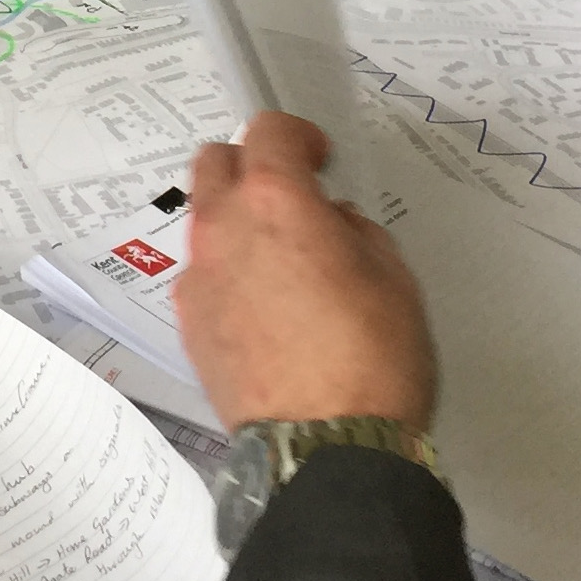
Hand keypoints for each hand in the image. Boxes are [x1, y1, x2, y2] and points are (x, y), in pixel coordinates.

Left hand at [173, 111, 436, 433]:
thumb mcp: (394, 279)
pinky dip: (228, 272)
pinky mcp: (187, 319)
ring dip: (237, 222)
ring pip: (206, 220)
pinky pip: (203, 273)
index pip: (268, 131)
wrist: (326, 449)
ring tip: (281, 262)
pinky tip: (264, 310)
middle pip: (216, 163)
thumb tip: (329, 222)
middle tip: (290, 197)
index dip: (297, 136)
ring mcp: (198, 273)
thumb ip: (354, 232)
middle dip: (251, 166)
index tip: (318, 157)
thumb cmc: (374, 361)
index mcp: (276, 202)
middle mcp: (223, 226)